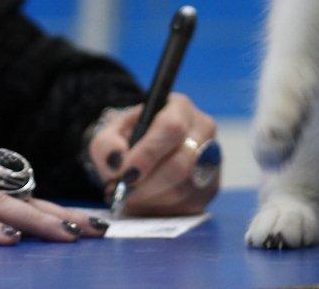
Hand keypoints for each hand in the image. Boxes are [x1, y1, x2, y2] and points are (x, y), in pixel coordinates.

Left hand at [86, 93, 219, 215]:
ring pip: (184, 188)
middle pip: (182, 163)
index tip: (125, 174)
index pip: (172, 128)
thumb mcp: (112, 134)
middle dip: (147, 184)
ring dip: (151, 199)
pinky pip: (187, 206)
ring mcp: (211, 159)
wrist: (146, 152)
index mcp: (179, 107)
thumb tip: (117, 162)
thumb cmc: (131, 139)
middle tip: (123, 192)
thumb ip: (107, 145)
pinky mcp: (211, 187)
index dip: (148, 154)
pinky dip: (161, 210)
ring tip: (130, 196)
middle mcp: (203, 130)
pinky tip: (146, 202)